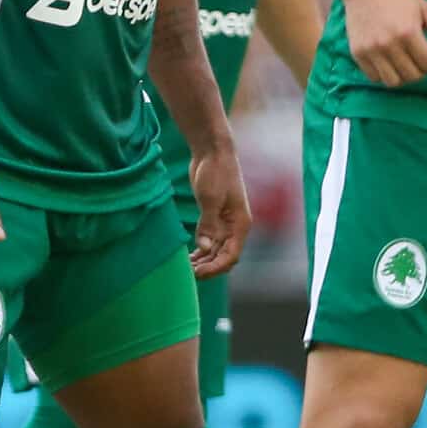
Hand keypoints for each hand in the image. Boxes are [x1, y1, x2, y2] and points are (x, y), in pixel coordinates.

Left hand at [188, 140, 249, 279]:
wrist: (213, 151)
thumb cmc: (215, 172)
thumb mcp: (210, 198)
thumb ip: (208, 224)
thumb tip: (205, 248)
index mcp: (240, 224)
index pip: (231, 255)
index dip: (216, 268)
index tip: (198, 273)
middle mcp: (235, 227)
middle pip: (224, 257)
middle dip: (208, 268)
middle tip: (188, 275)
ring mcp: (225, 223)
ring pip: (216, 251)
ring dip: (204, 261)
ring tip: (186, 269)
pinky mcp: (214, 217)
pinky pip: (210, 241)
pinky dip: (201, 250)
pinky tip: (188, 257)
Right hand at [341, 0, 426, 85]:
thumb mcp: (425, 9)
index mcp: (408, 32)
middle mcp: (389, 44)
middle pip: (412, 76)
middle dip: (421, 71)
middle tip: (420, 60)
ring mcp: (372, 50)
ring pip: (393, 82)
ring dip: (403, 77)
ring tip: (405, 64)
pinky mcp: (358, 53)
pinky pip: (374, 78)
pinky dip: (384, 75)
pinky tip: (389, 62)